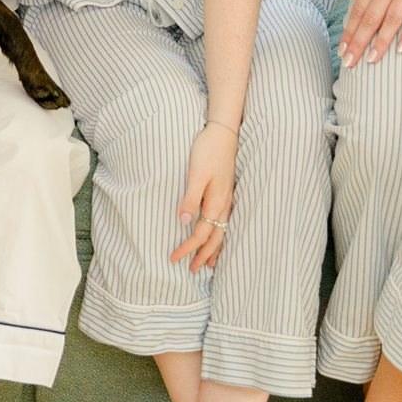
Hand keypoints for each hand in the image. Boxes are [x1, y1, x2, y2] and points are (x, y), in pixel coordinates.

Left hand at [166, 121, 236, 271]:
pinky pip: (226, 222)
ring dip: (214, 249)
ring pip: (223, 232)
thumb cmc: (207, 150)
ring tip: (208, 264)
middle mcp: (224, 204)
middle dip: (202, 255)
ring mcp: (228, 199)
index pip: (200, 233)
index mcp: (215, 202)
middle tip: (190, 270)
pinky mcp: (228, 192)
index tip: (173, 258)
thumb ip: (190, 198)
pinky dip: (222, 235)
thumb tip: (182, 222)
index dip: (187, 248)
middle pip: (214, 238)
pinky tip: (218, 235)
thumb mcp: (196, 173)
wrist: (224, 132)